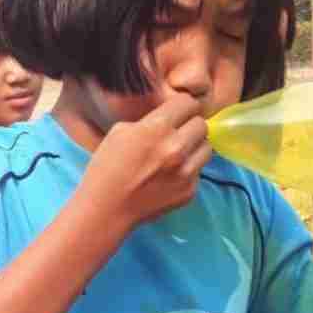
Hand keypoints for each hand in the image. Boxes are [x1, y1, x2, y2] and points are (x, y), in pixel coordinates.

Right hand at [82, 95, 211, 230]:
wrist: (106, 209)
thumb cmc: (106, 168)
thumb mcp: (120, 131)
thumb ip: (149, 121)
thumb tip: (169, 117)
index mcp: (157, 128)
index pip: (188, 103)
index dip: (181, 106)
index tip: (176, 112)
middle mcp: (177, 148)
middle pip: (202, 125)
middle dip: (190, 125)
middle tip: (177, 133)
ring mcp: (186, 172)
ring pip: (207, 148)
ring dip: (194, 147)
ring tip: (177, 153)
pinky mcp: (190, 191)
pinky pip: (199, 171)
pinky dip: (189, 169)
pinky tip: (170, 174)